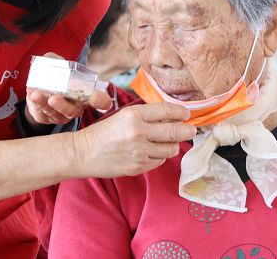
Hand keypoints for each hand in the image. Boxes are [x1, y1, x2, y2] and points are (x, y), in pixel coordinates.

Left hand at [24, 53, 112, 126]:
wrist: (39, 91)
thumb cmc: (55, 78)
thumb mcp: (58, 67)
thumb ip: (56, 60)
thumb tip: (51, 59)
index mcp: (84, 95)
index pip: (98, 101)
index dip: (101, 102)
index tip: (102, 102)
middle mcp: (74, 108)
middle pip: (72, 110)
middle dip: (62, 106)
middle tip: (53, 98)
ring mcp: (59, 115)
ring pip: (53, 113)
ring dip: (44, 104)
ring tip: (36, 95)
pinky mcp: (44, 118)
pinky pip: (40, 114)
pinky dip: (35, 104)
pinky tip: (32, 95)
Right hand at [70, 102, 196, 178]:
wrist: (84, 153)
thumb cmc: (103, 133)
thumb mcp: (123, 116)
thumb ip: (146, 116)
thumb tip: (171, 119)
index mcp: (134, 115)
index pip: (166, 110)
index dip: (181, 112)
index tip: (187, 114)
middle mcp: (139, 132)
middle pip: (175, 131)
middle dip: (187, 130)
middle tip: (192, 130)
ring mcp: (140, 151)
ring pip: (170, 149)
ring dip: (172, 145)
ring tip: (167, 142)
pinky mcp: (139, 166)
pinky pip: (160, 161)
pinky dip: (159, 156)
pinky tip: (151, 152)